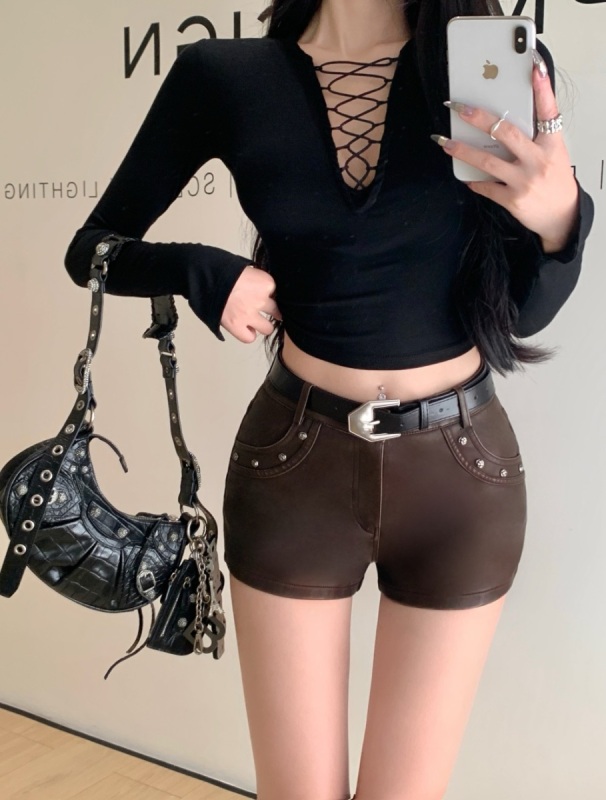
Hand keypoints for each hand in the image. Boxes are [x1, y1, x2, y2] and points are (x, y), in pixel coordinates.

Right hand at [220, 265, 281, 342]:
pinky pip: (249, 337)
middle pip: (277, 312)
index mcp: (266, 282)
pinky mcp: (236, 325)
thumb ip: (257, 280)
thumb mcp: (246, 268)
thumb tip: (261, 287)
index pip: (278, 293)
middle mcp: (261, 299)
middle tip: (266, 311)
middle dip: (273, 311)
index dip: (271, 295)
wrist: (204, 276)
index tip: (266, 295)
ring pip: (268, 328)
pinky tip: (245, 328)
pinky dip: (248, 334)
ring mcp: (249, 314)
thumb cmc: (221, 268)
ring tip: (255, 321)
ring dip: (263, 325)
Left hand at [434, 49, 579, 251]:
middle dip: (479, 118)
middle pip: (506, 133)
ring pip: (487, 161)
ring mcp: (524, 181)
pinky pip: (486, 187)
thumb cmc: (554, 179)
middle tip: (459, 108)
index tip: (534, 67)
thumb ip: (536, 134)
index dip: (542, 88)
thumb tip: (508, 116)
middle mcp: (538, 160)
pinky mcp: (513, 199)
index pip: (549, 110)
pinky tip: (462, 175)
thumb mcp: (554, 152)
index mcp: (552, 144)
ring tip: (445, 142)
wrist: (561, 215)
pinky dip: (472, 180)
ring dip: (463, 151)